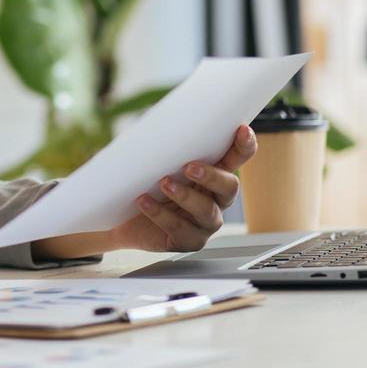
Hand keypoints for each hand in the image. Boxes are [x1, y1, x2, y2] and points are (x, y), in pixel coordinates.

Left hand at [111, 123, 255, 252]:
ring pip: (207, 211)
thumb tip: (163, 126)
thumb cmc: (146, 185)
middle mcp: (215, 199)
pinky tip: (144, 202)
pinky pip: (180, 230)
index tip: (241, 130)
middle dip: (212, 176)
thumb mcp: (158, 163)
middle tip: (189, 167)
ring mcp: (205, 223)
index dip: (245, 145)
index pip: (237, 157)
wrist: (121, 218)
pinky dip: (160, 214)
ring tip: (163, 183)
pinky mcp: (188, 241)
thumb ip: (170, 148)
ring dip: (185, 196)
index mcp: (214, 174)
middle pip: (229, 187)